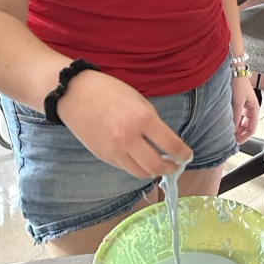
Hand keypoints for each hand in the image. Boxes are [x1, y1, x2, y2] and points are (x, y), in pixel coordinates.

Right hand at [57, 69, 191, 178]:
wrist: (75, 93)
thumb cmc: (109, 90)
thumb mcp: (138, 99)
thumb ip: (152, 122)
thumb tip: (165, 141)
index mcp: (142, 119)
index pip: (170, 144)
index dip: (183, 153)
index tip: (187, 155)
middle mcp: (129, 138)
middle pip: (156, 165)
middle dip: (170, 168)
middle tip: (176, 164)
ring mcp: (115, 150)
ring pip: (140, 172)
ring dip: (153, 172)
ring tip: (160, 166)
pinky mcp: (103, 156)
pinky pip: (125, 168)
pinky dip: (137, 168)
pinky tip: (141, 161)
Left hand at [231, 75, 259, 142]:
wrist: (234, 70)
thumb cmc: (239, 83)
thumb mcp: (237, 102)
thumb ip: (235, 116)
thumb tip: (232, 129)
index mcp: (254, 110)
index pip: (251, 129)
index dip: (244, 138)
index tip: (236, 143)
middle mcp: (250, 109)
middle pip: (245, 127)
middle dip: (238, 133)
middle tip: (229, 139)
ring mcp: (244, 106)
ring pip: (240, 122)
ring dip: (234, 127)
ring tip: (226, 131)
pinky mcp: (237, 103)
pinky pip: (236, 116)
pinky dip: (231, 120)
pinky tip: (225, 122)